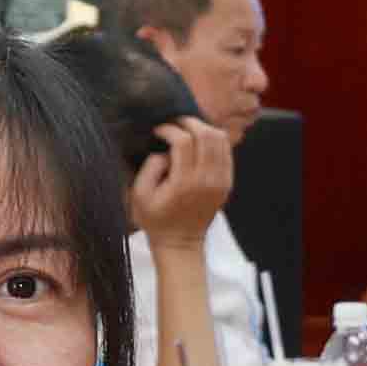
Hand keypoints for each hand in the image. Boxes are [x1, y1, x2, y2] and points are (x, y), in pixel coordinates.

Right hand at [129, 120, 233, 244]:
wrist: (180, 243)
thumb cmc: (155, 219)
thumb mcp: (139, 195)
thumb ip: (150, 167)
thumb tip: (165, 151)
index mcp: (184, 183)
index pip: (184, 141)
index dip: (169, 129)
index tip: (158, 131)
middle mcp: (206, 180)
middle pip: (206, 134)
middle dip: (188, 123)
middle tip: (174, 125)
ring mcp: (220, 181)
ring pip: (220, 139)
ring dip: (202, 129)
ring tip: (187, 131)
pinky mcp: (226, 183)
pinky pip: (227, 151)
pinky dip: (214, 141)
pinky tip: (200, 144)